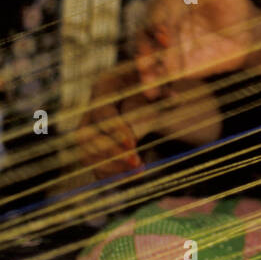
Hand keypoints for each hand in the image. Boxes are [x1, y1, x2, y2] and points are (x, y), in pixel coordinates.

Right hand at [70, 69, 223, 180]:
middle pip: (87, 137)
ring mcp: (88, 130)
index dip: (115, 130)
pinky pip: (93, 165)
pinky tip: (131, 176)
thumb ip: (163, 91)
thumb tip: (174, 96)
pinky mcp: (93, 148)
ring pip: (86, 153)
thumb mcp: (157, 83)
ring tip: (137, 172)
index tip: (133, 144)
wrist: (143, 91)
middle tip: (136, 163)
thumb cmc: (151, 85)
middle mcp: (90, 109)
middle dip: (111, 152)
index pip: (101, 114)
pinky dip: (110, 174)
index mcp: (104, 88)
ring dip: (110, 167)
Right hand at [137, 0, 259, 94]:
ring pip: (146, 60)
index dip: (158, 24)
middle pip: (145, 39)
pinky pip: (157, 78)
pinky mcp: (170, 68)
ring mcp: (163, 47)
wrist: (244, 35)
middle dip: (145, 54)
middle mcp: (160, 24)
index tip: (166, 36)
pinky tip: (160, 98)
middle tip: (152, 68)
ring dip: (145, 74)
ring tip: (151, 88)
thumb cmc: (233, 5)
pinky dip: (157, 88)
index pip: (157, 12)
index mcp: (168, 1)